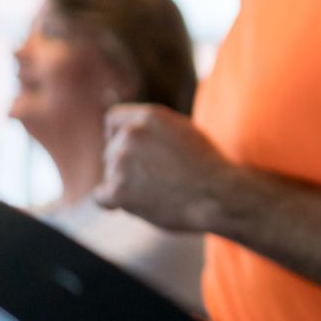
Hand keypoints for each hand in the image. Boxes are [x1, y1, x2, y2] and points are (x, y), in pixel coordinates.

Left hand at [96, 104, 234, 232]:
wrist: (219, 195)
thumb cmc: (207, 166)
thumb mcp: (183, 131)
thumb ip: (154, 128)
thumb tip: (127, 131)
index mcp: (148, 117)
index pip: (113, 120)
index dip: (119, 136)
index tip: (131, 151)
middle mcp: (131, 135)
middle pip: (111, 151)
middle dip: (127, 165)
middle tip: (157, 179)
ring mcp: (122, 163)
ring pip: (110, 175)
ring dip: (127, 185)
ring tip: (159, 191)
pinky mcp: (119, 191)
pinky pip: (101, 197)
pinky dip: (113, 202)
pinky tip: (134, 203)